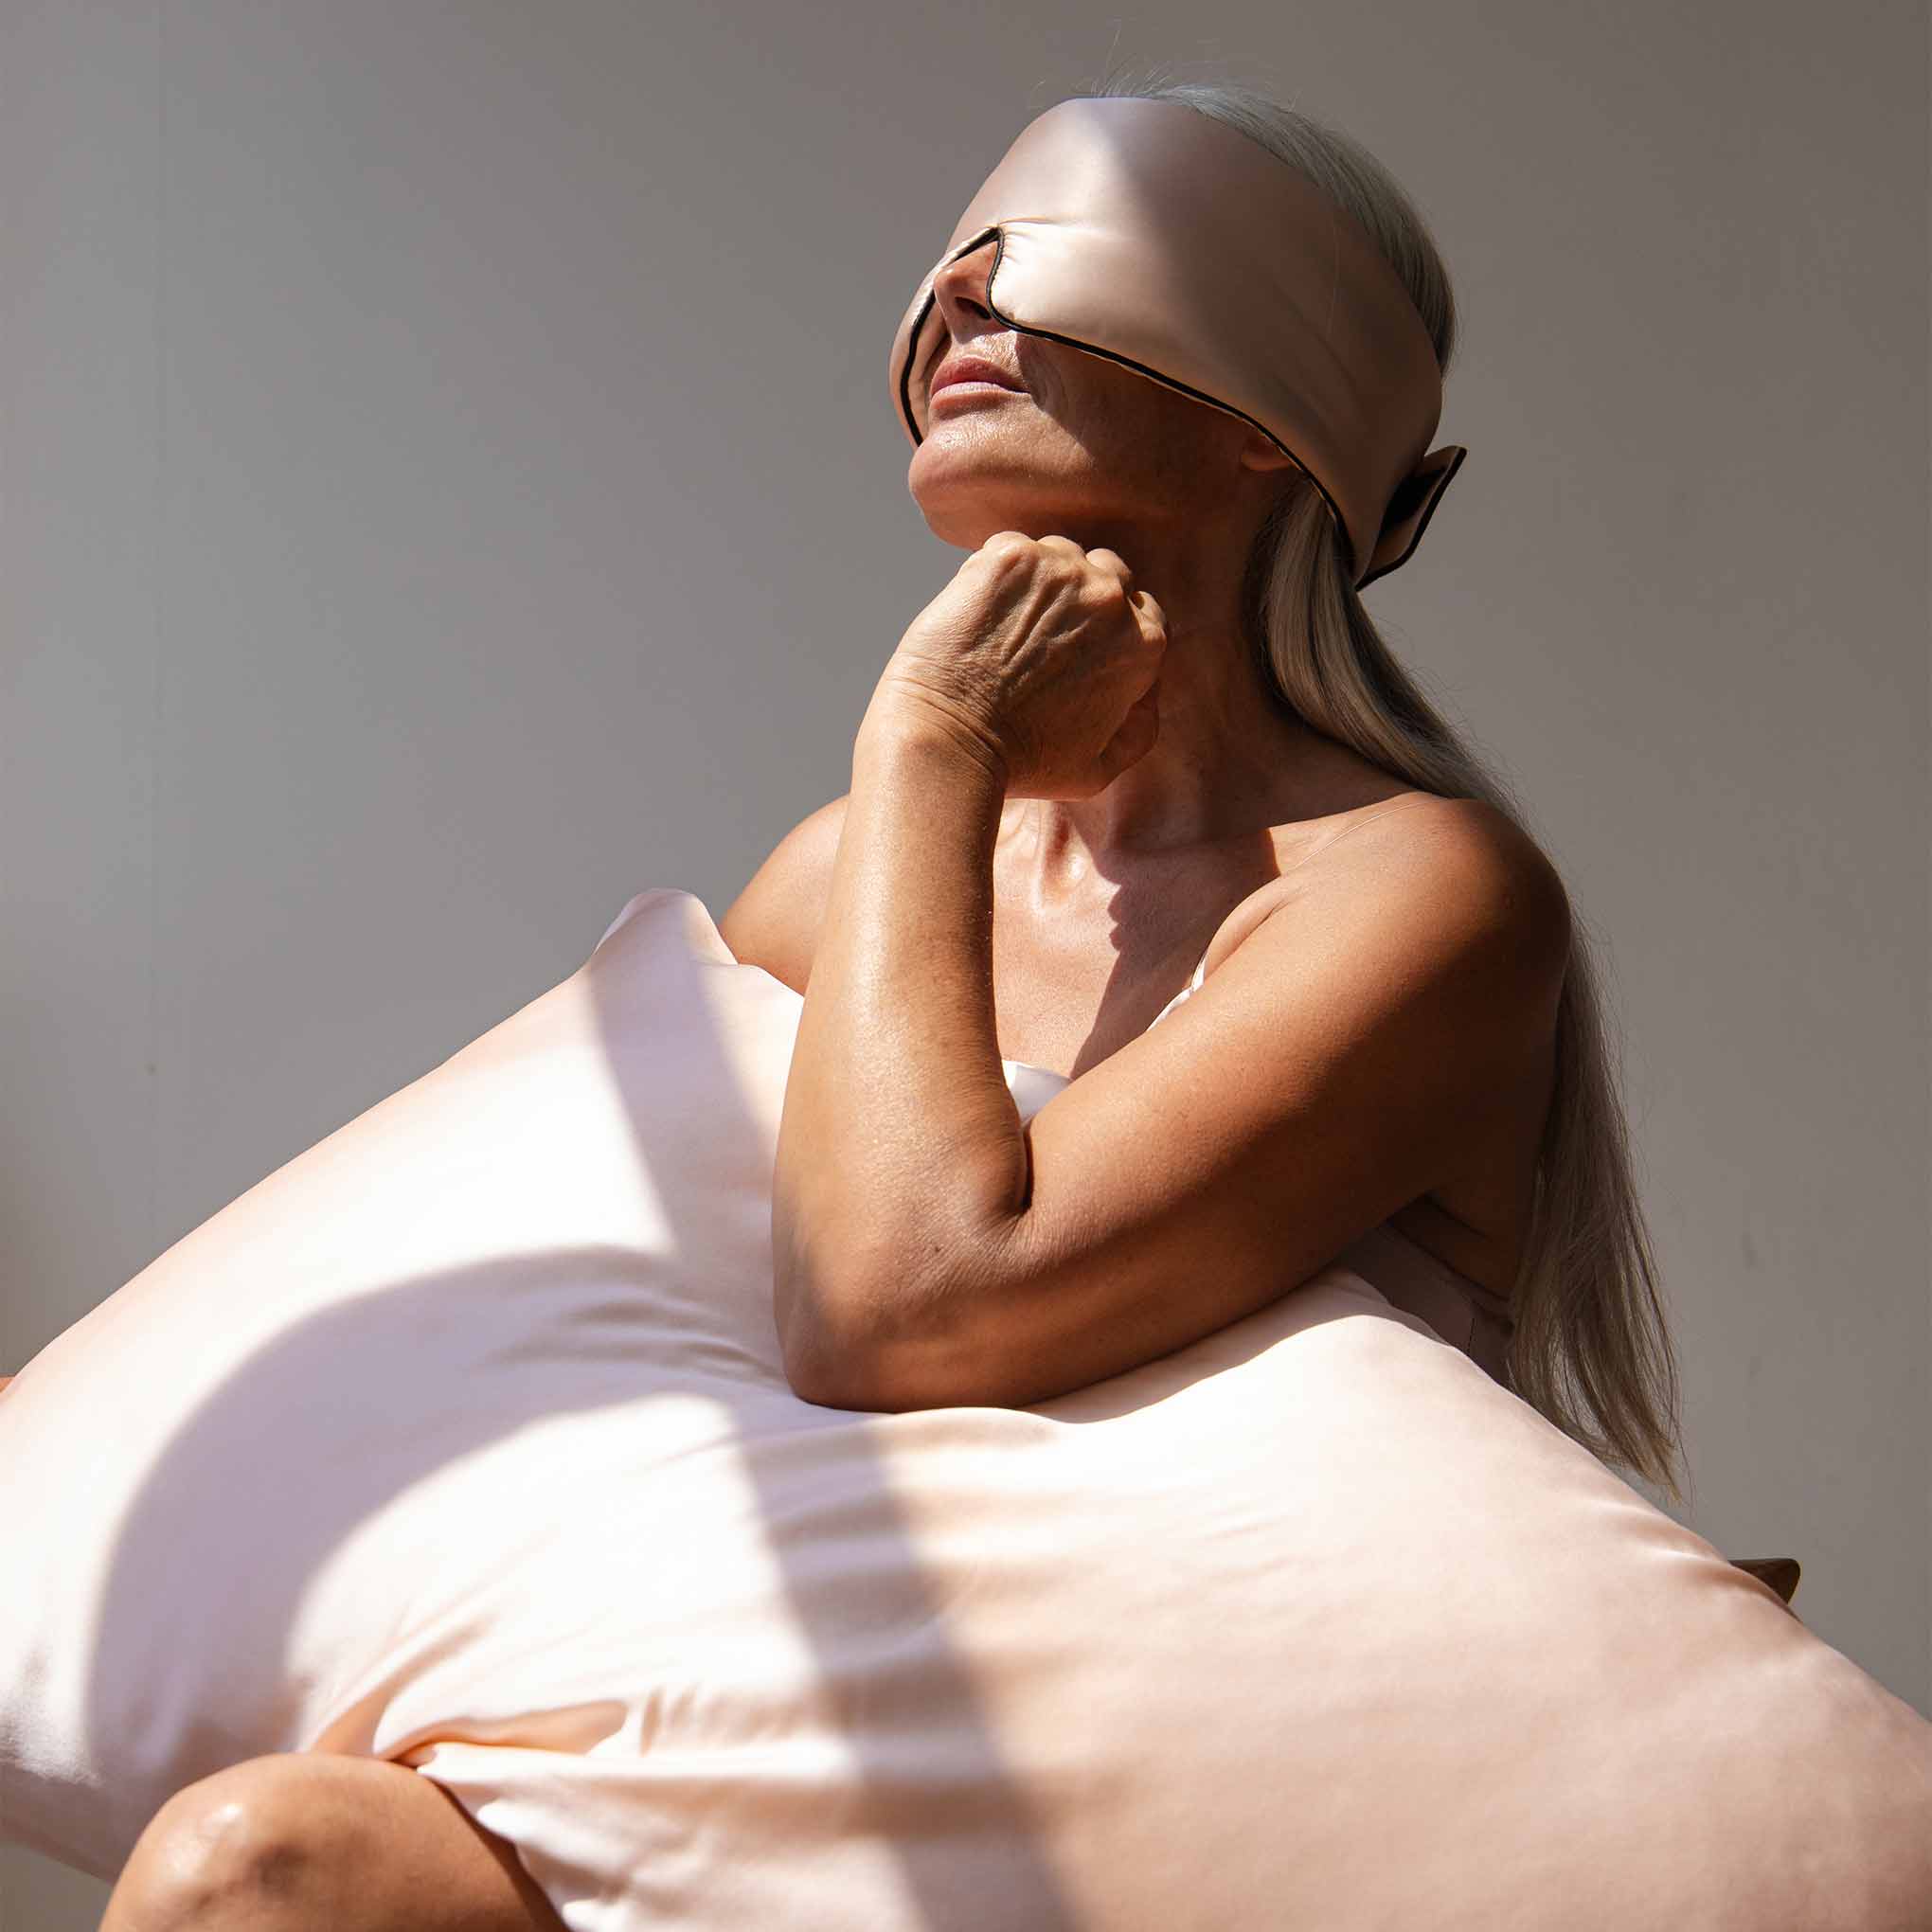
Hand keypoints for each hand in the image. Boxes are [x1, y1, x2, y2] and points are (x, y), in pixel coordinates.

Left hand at [871, 531, 1167, 798]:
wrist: (951, 740)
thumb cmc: (1020, 764)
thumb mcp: (1099, 770)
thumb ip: (1138, 730)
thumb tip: (1148, 692)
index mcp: (1142, 645)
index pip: (1142, 611)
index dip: (1109, 624)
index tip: (1076, 643)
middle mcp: (1109, 598)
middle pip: (1105, 571)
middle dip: (1078, 595)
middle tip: (1037, 632)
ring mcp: (1059, 571)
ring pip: (1057, 554)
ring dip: (1037, 580)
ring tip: (1004, 626)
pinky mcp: (1009, 557)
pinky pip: (1008, 548)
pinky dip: (994, 573)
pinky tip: (978, 614)